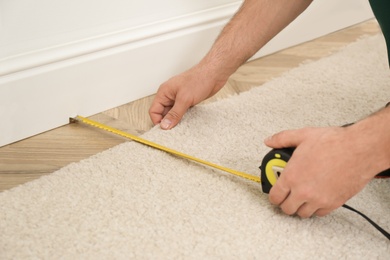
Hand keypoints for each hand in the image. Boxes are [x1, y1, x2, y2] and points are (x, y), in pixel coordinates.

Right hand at [149, 65, 226, 128]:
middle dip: (167, 122)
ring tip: (182, 127)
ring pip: (172, 113)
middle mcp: (170, 95)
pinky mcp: (187, 101)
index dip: (158, 121)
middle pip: (163, 113)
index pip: (154, 110)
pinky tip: (188, 122)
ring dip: (176, 120)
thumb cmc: (198, 79)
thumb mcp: (184, 99)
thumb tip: (165, 125)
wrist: (214, 74)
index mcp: (164, 92)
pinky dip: (183, 118)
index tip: (165, 130)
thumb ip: (174, 114)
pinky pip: (181, 112)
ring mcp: (179, 98)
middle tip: (174, 131)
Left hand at [264, 126, 378, 217]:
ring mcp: (318, 199)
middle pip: (286, 209)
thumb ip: (282, 139)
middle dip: (285, 202)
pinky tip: (316, 197)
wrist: (360, 150)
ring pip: (302, 214)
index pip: (274, 196)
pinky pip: (319, 214)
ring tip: (302, 196)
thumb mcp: (303, 135)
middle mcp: (303, 191)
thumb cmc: (334, 143)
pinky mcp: (333, 203)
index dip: (273, 195)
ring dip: (300, 206)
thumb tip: (270, 141)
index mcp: (292, 176)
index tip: (275, 193)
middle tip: (288, 194)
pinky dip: (316, 208)